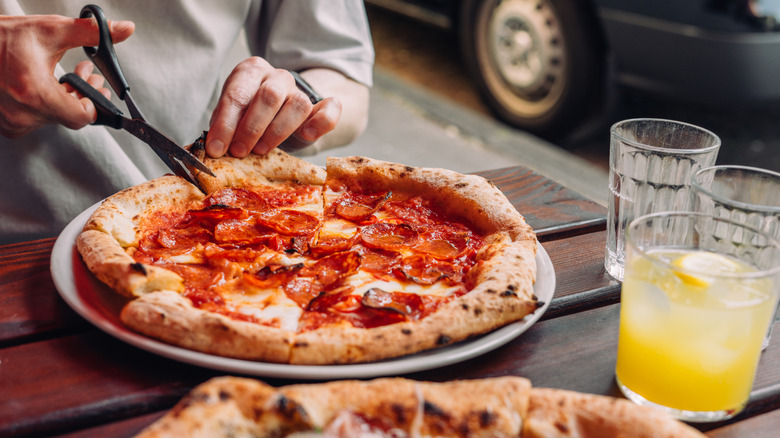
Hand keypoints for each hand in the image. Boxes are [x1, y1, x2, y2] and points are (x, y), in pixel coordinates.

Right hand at [0, 15, 133, 137]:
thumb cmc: (2, 37)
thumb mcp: (50, 30)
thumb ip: (92, 33)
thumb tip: (125, 29)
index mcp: (34, 93)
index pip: (82, 117)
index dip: (93, 101)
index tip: (95, 84)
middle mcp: (21, 113)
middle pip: (70, 116)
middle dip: (82, 94)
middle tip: (85, 73)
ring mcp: (12, 122)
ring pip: (54, 118)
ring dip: (64, 99)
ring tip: (63, 76)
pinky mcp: (6, 125)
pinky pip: (37, 121)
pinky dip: (45, 105)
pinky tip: (44, 86)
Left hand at [205, 57, 341, 157]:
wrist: (282, 114)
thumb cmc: (252, 117)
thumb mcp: (233, 117)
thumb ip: (225, 127)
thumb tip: (213, 149)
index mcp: (251, 71)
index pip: (237, 94)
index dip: (225, 124)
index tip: (216, 148)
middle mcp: (278, 77)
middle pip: (269, 96)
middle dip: (251, 128)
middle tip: (239, 152)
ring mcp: (301, 91)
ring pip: (298, 105)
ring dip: (277, 131)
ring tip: (261, 151)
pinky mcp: (322, 107)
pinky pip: (330, 108)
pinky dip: (321, 122)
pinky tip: (307, 135)